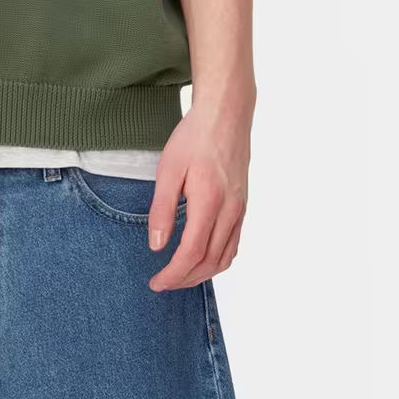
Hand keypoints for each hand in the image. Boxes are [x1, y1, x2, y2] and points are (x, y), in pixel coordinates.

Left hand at [147, 99, 252, 290]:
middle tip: (162, 283)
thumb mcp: (168, 170)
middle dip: (184, 279)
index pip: (191, 253)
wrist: (226, 115)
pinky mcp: (242, 207)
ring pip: (224, 258)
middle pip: (208, 262)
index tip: (156, 282)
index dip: (173, 274)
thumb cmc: (195, 138)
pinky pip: (233, 245)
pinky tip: (200, 260)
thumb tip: (157, 246)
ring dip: (201, 275)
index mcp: (209, 202)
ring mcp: (240, 210)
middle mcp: (230, 210)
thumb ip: (162, 210)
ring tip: (179, 276)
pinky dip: (216, 261)